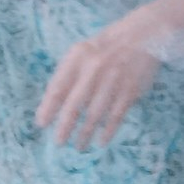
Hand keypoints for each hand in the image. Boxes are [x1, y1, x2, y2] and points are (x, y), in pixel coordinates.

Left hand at [35, 11, 163, 149]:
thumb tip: (54, 105)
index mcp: (77, 58)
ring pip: (94, 114)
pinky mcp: (129, 91)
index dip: (48, 107)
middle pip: (75, 104)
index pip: (58, 86)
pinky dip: (108, 131)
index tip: (41, 124)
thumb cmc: (106, 48)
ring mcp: (112, 81)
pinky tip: (101, 142)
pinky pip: (116, 116)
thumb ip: (69, 75)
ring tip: (79, 146)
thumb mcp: (83, 52)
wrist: (141, 36)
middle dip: (65, 126)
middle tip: (58, 142)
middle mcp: (93, 70)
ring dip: (85, 133)